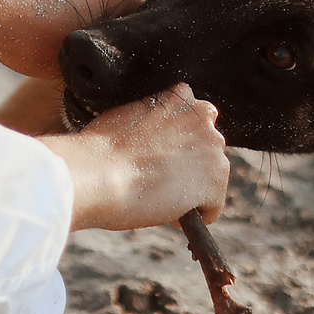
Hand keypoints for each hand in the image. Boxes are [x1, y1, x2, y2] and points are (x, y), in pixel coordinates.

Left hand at [0, 0, 139, 78]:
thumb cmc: (25, 38)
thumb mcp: (71, 62)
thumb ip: (98, 59)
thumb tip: (104, 65)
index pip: (137, 20)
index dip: (124, 44)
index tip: (111, 60)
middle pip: (116, 4)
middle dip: (104, 25)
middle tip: (86, 50)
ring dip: (84, 10)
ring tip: (61, 33)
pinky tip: (47, 17)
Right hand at [43, 83, 227, 232]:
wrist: (98, 174)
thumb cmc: (100, 149)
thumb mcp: (126, 116)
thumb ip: (151, 122)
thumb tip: (150, 142)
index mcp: (180, 96)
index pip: (193, 120)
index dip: (174, 142)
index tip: (157, 155)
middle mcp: (204, 119)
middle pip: (206, 149)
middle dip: (188, 164)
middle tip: (156, 177)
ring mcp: (213, 152)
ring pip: (211, 178)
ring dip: (190, 189)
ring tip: (157, 195)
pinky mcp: (215, 186)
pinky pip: (211, 208)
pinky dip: (192, 216)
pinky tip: (166, 212)